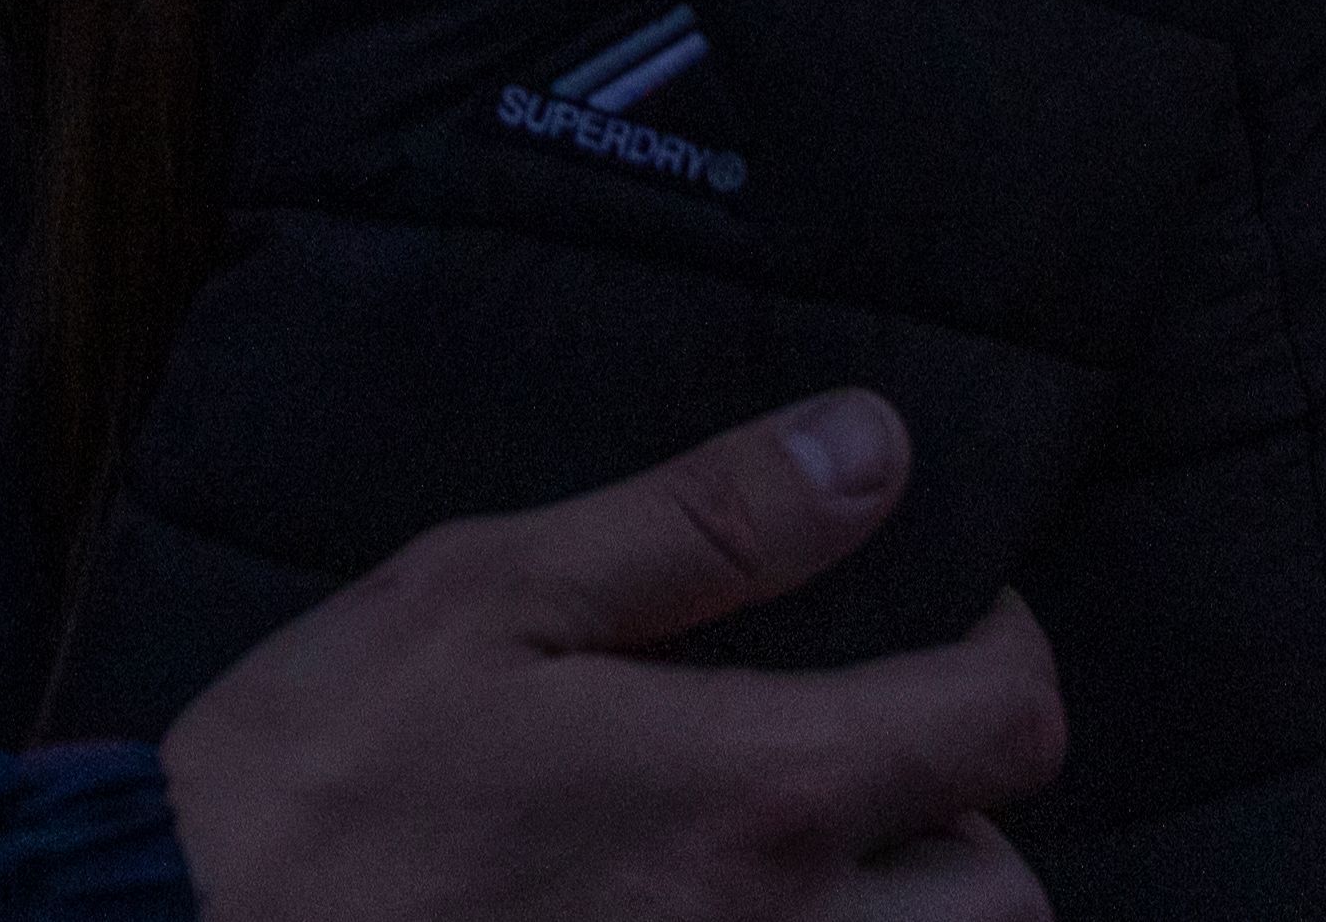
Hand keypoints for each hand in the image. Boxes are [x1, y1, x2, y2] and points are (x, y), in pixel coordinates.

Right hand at [166, 392, 1062, 921]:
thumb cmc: (317, 781)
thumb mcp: (492, 590)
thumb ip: (705, 523)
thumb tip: (874, 449)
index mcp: (755, 793)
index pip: (1003, 729)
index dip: (1008, 655)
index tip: (957, 619)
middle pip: (1006, 906)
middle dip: (974, 825)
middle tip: (883, 762)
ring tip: (817, 865)